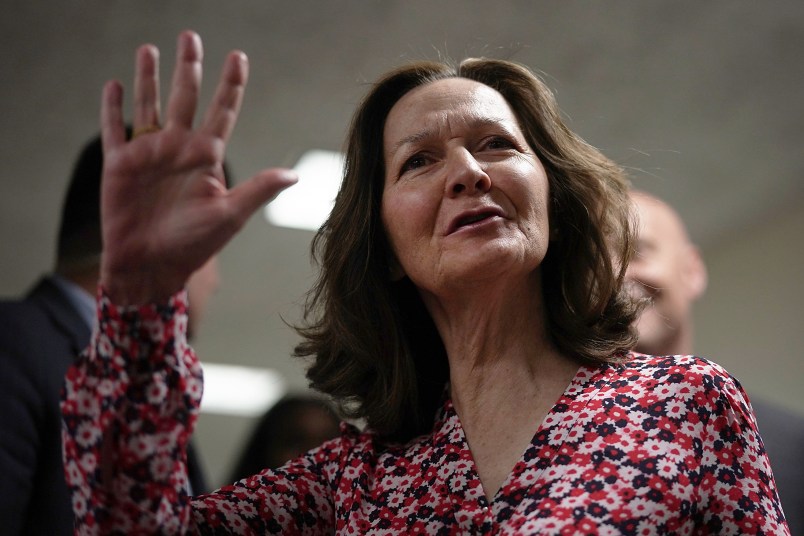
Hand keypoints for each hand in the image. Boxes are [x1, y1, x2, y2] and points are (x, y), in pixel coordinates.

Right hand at [99, 31, 296, 303]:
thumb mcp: (230, 216)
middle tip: (190, 36)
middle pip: (185, 97)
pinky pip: (115, 129)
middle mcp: (179, 148)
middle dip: (188, 67)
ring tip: (150, 49)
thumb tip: (295, 175)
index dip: (231, 84)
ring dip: (149, 78)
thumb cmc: (194, 245)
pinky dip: (113, 108)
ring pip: (149, 105)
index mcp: (208, 157)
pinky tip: (115, 85)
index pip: (223, 111)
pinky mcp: (120, 164)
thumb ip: (258, 190)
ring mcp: (149, 154)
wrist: (151, 267)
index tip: (238, 56)